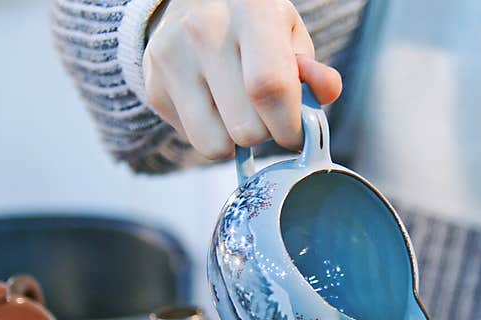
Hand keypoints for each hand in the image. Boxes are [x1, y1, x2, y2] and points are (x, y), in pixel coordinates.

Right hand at [143, 0, 342, 159]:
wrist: (195, 3)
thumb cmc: (252, 24)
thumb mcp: (289, 33)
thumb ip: (312, 69)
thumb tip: (327, 91)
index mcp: (250, 11)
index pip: (270, 88)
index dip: (289, 126)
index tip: (296, 132)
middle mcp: (204, 30)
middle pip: (246, 127)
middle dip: (266, 134)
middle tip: (266, 114)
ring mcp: (172, 58)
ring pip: (216, 145)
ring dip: (236, 142)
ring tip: (239, 110)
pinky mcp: (154, 85)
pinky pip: (194, 141)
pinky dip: (212, 134)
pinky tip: (214, 104)